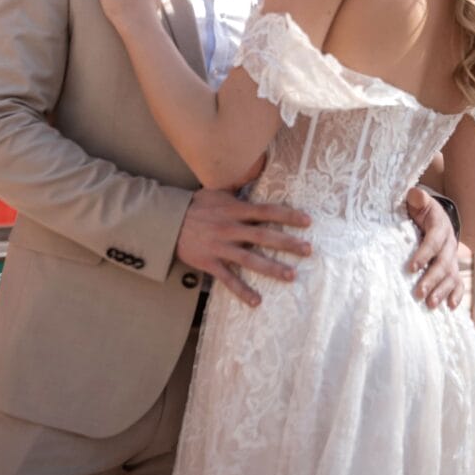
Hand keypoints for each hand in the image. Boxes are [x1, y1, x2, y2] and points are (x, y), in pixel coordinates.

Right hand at [177, 188, 311, 306]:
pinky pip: (227, 279)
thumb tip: (256, 172)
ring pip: (249, 259)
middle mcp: (230, 228)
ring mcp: (220, 247)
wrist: (167, 222)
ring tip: (291, 276)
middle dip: (287, 243)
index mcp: (234, 209)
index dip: (287, 215)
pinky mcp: (209, 262)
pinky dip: (242, 291)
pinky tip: (257, 301)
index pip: (266, 211)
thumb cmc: (195, 205)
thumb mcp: (217, 191)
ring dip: (271, 268)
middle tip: (308, 250)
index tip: (307, 221)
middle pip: (263, 236)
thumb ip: (238, 188)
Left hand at [405, 187, 463, 309]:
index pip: (433, 242)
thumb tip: (414, 194)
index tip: (411, 268)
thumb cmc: (421, 210)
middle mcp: (450, 244)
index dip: (424, 255)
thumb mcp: (418, 201)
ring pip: (451, 276)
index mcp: (440, 227)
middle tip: (418, 293)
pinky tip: (449, 307)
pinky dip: (456, 295)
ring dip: (442, 291)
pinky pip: (458, 283)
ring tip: (430, 304)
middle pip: (443, 264)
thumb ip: (416, 198)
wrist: (435, 216)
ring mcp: (452, 258)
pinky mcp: (453, 268)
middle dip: (432, 279)